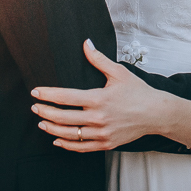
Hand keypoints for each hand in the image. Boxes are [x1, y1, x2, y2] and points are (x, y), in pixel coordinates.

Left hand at [30, 39, 163, 151]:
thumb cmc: (138, 91)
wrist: (156, 114)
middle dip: (45, 112)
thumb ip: (98, 59)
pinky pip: (81, 147)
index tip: (35, 92)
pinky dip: (66, 144)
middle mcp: (98, 118)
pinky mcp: (106, 143)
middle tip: (34, 107)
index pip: (66, 97)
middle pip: (62, 117)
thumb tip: (86, 43)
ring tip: (41, 122)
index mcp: (98, 99)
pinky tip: (57, 139)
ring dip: (52, 128)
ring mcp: (101, 133)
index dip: (47, 95)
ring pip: (69, 134)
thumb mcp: (119, 72)